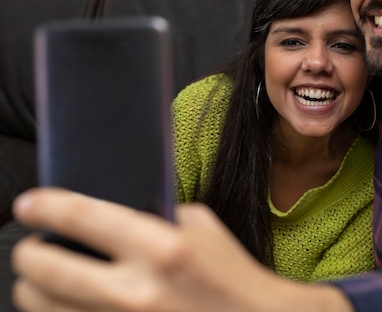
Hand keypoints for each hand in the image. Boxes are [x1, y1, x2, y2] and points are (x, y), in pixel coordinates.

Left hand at [11, 188, 351, 311]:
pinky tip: (72, 302)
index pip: (81, 216)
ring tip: (47, 278)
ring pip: (41, 306)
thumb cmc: (230, 273)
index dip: (43, 206)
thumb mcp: (201, 227)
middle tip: (35, 245)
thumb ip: (156, 215)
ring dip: (35, 288)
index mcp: (161, 247)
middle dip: (29, 252)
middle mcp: (137, 291)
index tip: (27, 204)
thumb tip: (110, 210)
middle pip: (44, 268)